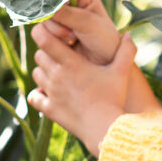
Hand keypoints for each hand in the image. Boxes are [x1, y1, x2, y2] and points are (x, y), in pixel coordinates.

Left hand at [28, 30, 137, 156]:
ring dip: (44, 70)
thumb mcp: (122, 72)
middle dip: (48, 51)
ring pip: (36, 73)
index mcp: (72, 63)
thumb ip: (126, 52)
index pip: (45, 39)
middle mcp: (57, 75)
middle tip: (62, 54)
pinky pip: (33, 96)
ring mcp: (51, 93)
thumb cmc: (114, 98)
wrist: (104, 128)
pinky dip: (38, 93)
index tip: (53, 33)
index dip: (43, 32)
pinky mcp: (49, 109)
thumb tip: (128, 35)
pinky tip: (49, 93)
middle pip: (39, 55)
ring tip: (59, 73)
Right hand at [38, 0, 119, 64]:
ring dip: (55, 34)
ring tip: (73, 40)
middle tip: (74, 35)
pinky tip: (67, 45)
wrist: (104, 62)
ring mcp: (59, 18)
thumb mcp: (89, 24)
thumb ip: (68, 14)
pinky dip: (52, 41)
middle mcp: (69, 3)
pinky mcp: (52, 32)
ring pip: (42, 21)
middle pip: (46, 8)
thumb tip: (46, 8)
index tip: (68, 18)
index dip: (58, 5)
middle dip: (58, 24)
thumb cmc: (104, 41)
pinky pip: (40, 33)